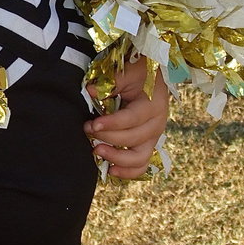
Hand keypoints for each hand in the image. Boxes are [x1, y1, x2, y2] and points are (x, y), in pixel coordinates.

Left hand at [84, 58, 168, 179]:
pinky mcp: (148, 146)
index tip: (93, 125)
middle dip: (107, 137)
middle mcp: (156, 125)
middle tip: (87, 129)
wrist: (154, 77)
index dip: (111, 124)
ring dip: (117, 158)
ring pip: (139, 158)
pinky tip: (111, 170)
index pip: (131, 119)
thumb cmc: (139, 74)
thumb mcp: (128, 72)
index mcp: (153, 106)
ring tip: (97, 151)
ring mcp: (153, 138)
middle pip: (132, 139)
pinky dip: (127, 172)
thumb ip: (111, 81)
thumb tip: (90, 90)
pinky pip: (141, 166)